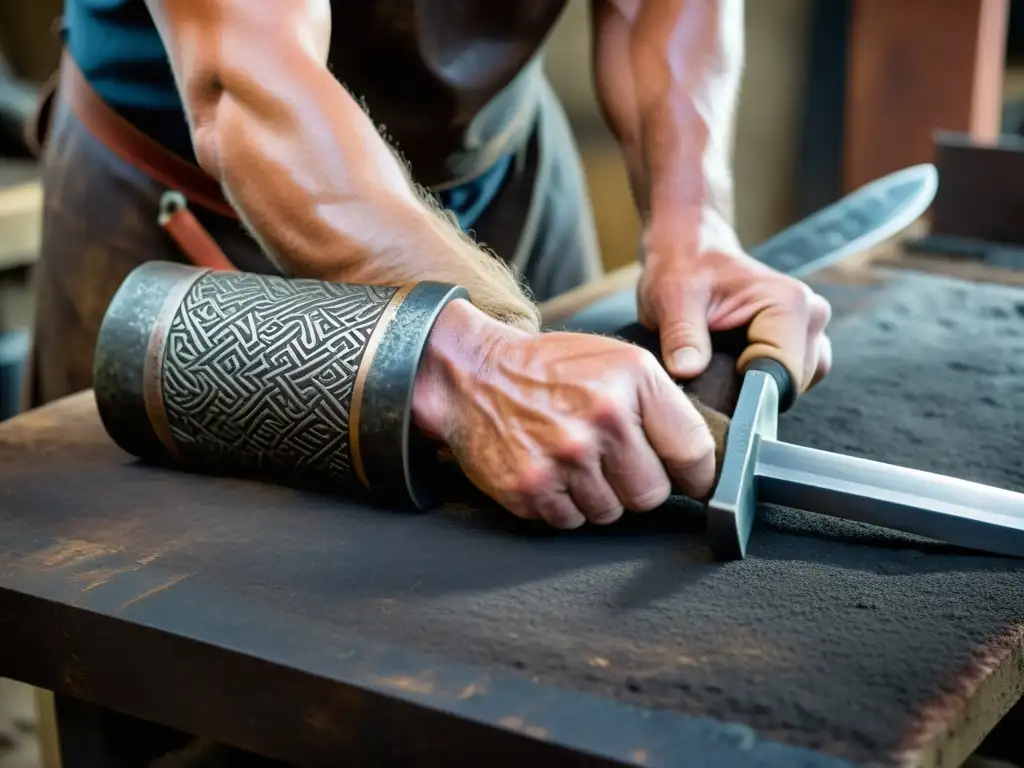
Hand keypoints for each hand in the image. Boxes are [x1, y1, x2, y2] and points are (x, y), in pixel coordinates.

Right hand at [413, 300, 716, 528]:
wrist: (472, 374)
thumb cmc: (550, 370)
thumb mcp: (616, 361)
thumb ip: (662, 405)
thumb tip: (702, 464)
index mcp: (633, 380)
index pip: (693, 451)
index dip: (694, 474)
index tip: (688, 480)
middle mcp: (602, 417)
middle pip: (651, 494)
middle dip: (636, 485)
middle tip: (610, 462)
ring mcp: (564, 455)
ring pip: (610, 513)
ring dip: (596, 496)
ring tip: (573, 461)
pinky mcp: (530, 486)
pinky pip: (569, 521)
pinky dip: (561, 505)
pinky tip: (548, 471)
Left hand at [637, 208, 832, 392]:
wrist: (692, 250)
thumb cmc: (683, 268)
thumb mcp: (672, 296)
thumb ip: (682, 334)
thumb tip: (687, 371)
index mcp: (789, 303)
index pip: (783, 375)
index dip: (749, 394)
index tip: (714, 394)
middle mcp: (811, 316)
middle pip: (792, 385)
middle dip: (751, 392)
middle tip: (708, 381)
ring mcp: (811, 331)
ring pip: (794, 386)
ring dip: (758, 389)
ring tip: (719, 370)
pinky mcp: (801, 343)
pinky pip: (790, 380)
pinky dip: (762, 384)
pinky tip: (731, 369)